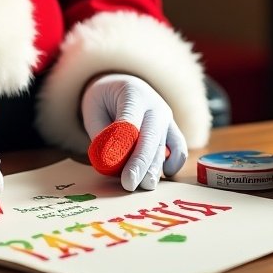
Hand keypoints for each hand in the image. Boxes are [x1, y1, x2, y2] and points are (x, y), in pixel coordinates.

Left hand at [82, 74, 187, 191]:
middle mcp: (154, 105)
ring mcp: (166, 117)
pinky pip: (179, 147)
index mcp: (132, 94)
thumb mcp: (93, 109)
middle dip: (141, 164)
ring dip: (155, 168)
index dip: (126, 150)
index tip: (122, 173)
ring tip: (144, 186)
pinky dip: (175, 163)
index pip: (130, 124)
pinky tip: (163, 175)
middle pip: (151, 137)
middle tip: (130, 185)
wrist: (121, 85)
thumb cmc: (104, 99)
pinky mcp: (172, 128)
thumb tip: (110, 163)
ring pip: (165, 146)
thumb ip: (101, 134)